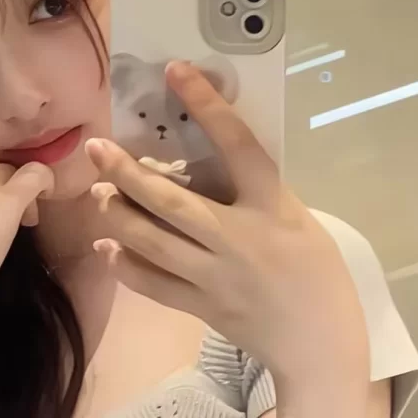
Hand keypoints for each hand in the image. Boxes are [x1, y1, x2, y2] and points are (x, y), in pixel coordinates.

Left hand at [86, 62, 368, 386]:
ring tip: (97, 193)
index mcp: (274, 209)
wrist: (321, 345)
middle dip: (127, 174)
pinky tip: (107, 248)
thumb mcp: (299, 222)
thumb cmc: (318, 276)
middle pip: (172, 202)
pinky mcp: (202, 309)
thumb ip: (257, 196)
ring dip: (117, 216)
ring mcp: (216, 278)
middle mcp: (240, 239)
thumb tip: (207, 168)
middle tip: (96, 148)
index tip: (176, 71)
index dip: (206, 106)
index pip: (238, 146)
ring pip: (152, 243)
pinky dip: (125, 265)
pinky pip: (153, 285)